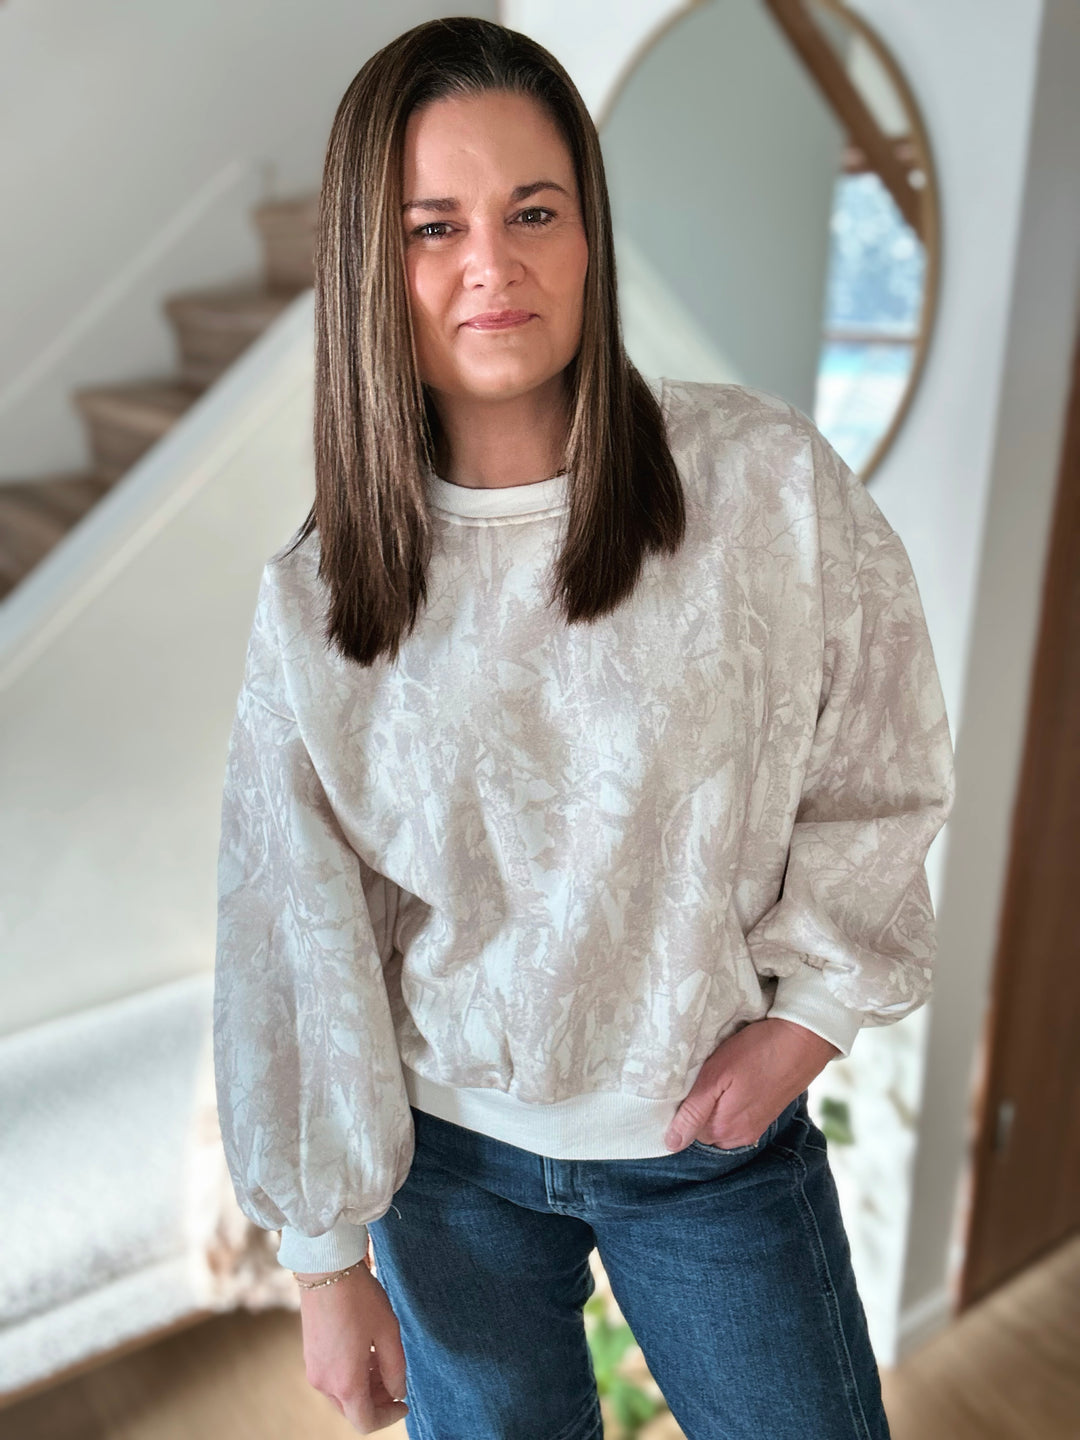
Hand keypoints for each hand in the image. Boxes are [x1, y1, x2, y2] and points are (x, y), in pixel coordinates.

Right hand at [297, 1256, 409, 1433]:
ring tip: (383, 1360)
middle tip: (396, 1379)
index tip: (404, 1404)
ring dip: (365, 1386)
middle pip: (353, 1408)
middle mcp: (325, 1383)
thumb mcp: (388, 1332)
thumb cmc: (360, 1298)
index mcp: (346, 1382)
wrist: (325, 1270)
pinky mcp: (310, 1355)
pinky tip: (365, 1351)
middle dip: (378, 1400)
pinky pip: (333, 1377)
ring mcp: (314, 1369)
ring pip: (343, 1393)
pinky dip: (351, 1374)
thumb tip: (397, 1392)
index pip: (366, 1421)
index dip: (388, 1417)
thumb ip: (395, 1368)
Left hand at [663, 1016, 839, 1150]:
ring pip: (719, 1122)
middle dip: (698, 1107)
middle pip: (702, 1128)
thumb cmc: (757, 1052)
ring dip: (715, 1104)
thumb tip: (671, 1143)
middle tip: (702, 1076)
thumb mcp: (716, 1076)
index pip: (685, 1130)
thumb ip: (693, 1112)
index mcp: (723, 1130)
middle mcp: (738, 1137)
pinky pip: (736, 1116)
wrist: (804, 1040)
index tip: (686, 1083)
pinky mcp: (764, 1116)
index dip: (681, 1106)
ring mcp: (754, 1128)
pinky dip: (730, 1103)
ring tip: (720, 1078)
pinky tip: (734, 1083)